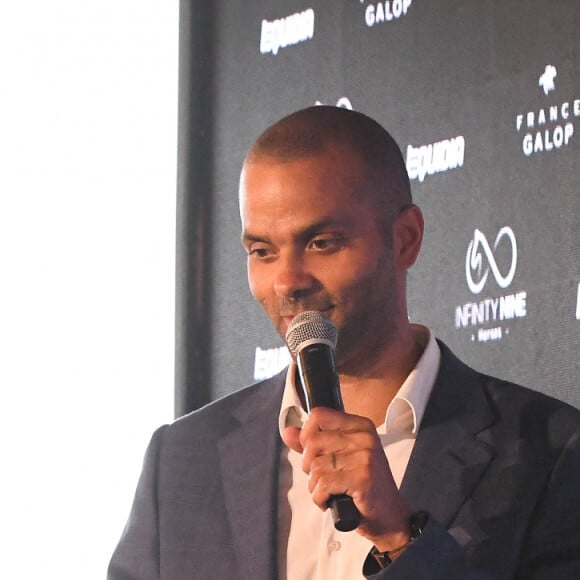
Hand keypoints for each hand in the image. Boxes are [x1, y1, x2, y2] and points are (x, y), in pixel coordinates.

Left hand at [282, 406, 411, 550]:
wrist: (390, 517)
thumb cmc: (362, 486)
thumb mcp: (339, 459)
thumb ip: (312, 443)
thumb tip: (287, 431)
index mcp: (360, 425)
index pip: (318, 415)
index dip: (306, 434)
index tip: (313, 453)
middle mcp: (364, 437)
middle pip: (312, 441)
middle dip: (309, 466)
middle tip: (325, 478)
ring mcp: (365, 457)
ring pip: (315, 466)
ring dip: (315, 486)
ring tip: (331, 492)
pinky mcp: (363, 478)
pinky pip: (323, 484)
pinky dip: (320, 498)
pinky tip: (331, 502)